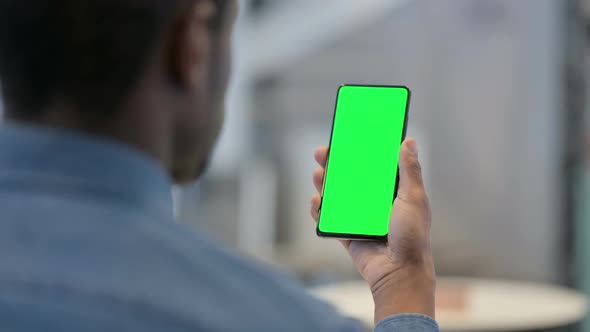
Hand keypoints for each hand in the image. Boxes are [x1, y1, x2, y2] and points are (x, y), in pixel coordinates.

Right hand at [311, 138, 434, 322]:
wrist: (399, 273)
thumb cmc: (412, 237)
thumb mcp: (414, 198)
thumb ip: (409, 170)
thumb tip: (408, 141)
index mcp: (392, 192)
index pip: (373, 166)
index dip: (359, 152)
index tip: (346, 138)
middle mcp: (375, 203)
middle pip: (350, 178)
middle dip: (335, 165)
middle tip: (322, 153)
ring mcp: (360, 218)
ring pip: (337, 196)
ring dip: (324, 184)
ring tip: (317, 174)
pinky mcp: (348, 233)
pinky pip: (330, 219)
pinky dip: (320, 209)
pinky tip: (316, 201)